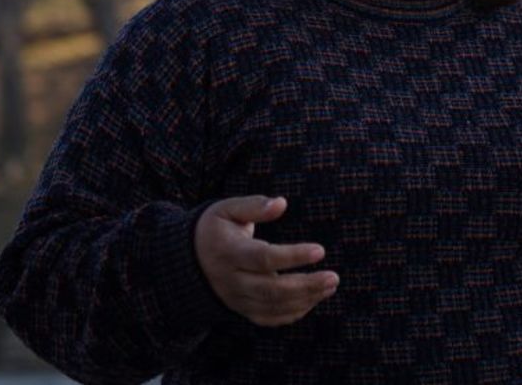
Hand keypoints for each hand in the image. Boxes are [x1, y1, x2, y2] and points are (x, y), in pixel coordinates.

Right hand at [194, 195, 338, 326]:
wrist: (188, 259)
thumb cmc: (216, 228)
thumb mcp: (227, 210)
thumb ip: (254, 206)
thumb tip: (281, 203)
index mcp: (229, 253)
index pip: (263, 258)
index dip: (293, 256)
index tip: (320, 250)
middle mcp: (232, 280)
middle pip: (271, 289)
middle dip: (306, 285)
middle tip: (333, 277)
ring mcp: (236, 298)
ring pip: (273, 306)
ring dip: (305, 299)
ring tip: (331, 285)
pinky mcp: (241, 309)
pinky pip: (268, 318)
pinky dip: (292, 313)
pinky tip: (314, 299)